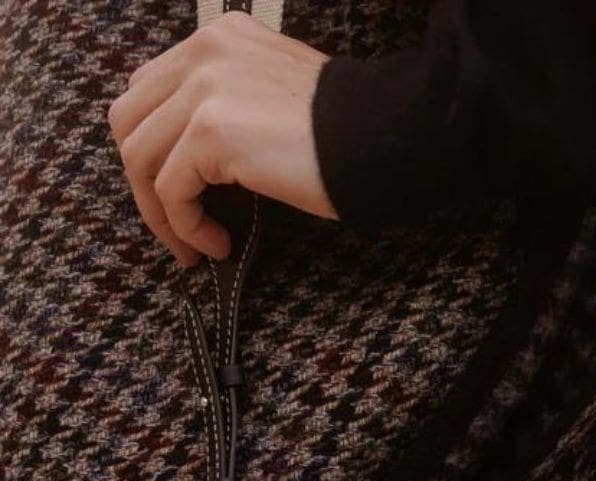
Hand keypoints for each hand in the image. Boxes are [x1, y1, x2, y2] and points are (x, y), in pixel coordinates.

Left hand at [107, 9, 337, 266]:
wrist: (385, 136)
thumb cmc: (351, 132)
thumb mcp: (280, 97)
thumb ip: (236, 104)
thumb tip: (204, 160)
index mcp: (220, 39)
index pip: (150, 91)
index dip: (152, 149)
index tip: (176, 193)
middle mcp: (204, 53)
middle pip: (130, 122)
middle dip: (144, 185)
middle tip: (175, 228)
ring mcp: (204, 89)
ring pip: (141, 159)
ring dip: (162, 215)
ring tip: (194, 247)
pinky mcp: (211, 132)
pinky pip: (172, 190)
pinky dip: (186, 227)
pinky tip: (216, 244)